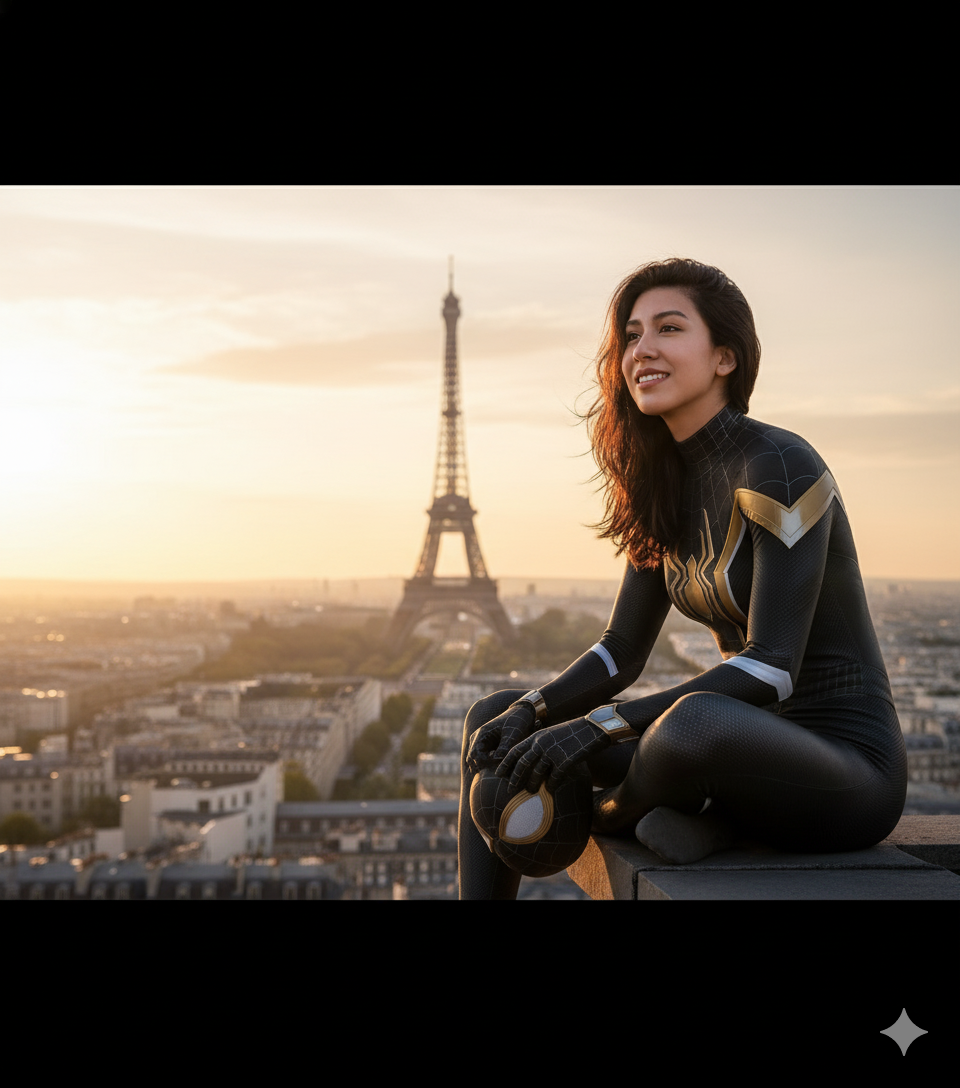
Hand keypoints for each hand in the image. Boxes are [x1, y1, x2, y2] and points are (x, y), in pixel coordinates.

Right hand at [465, 701, 537, 775]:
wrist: (522, 714)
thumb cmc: (517, 722)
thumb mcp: (513, 734)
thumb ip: (505, 747)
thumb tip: (497, 760)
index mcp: (481, 734)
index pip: (474, 755)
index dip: (485, 763)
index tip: (498, 766)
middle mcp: (477, 739)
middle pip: (472, 760)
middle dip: (484, 768)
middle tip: (499, 770)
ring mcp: (481, 744)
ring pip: (477, 762)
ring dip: (486, 768)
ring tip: (501, 768)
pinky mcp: (487, 748)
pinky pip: (484, 761)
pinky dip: (490, 766)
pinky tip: (502, 766)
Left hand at [495, 718, 610, 794]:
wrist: (593, 728)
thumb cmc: (572, 732)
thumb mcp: (551, 734)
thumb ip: (539, 745)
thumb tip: (530, 762)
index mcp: (536, 736)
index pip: (515, 750)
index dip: (505, 763)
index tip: (498, 773)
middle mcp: (541, 744)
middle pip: (522, 764)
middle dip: (514, 778)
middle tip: (509, 790)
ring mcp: (552, 752)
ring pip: (536, 773)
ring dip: (532, 785)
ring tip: (530, 792)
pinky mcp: (564, 761)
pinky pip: (553, 778)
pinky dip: (551, 786)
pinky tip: (550, 791)